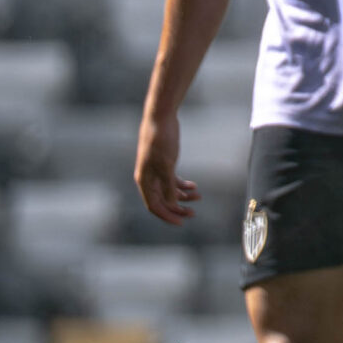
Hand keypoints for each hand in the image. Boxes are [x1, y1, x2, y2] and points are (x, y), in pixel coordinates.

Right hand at [134, 110, 198, 224]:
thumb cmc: (160, 140)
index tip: (181, 223)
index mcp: (144, 181)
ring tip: (198, 197)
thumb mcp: (166, 164)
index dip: (167, 216)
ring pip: (168, 191)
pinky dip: (183, 186)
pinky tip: (194, 187)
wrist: (160, 118)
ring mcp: (156, 171)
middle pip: (162, 201)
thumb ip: (167, 185)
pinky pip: (172, 181)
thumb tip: (171, 204)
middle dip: (177, 208)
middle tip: (193, 214)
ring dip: (183, 197)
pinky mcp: (165, 164)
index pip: (154, 205)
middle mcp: (148, 178)